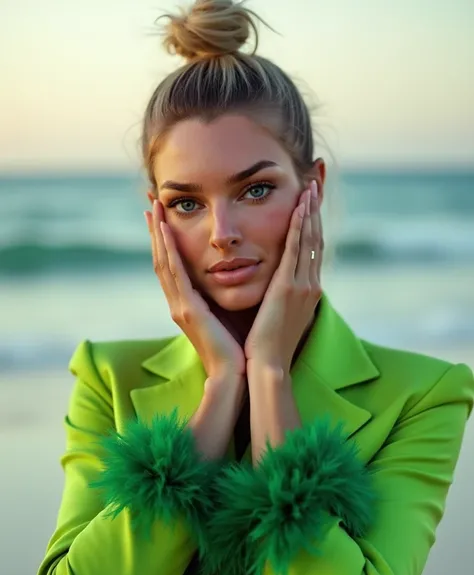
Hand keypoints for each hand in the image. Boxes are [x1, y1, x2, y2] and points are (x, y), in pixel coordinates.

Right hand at [144, 200, 245, 379]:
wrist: (234, 375)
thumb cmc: (237, 348)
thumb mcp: (227, 315)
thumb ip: (224, 296)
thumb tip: (236, 275)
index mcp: (187, 305)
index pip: (173, 265)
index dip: (166, 240)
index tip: (164, 216)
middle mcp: (178, 303)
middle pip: (162, 259)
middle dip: (156, 230)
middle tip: (151, 201)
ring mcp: (179, 306)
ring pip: (163, 262)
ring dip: (158, 233)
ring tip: (154, 207)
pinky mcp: (187, 311)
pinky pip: (175, 274)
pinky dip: (169, 250)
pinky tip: (167, 231)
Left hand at [244, 181, 322, 372]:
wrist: (268, 365)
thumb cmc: (267, 345)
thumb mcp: (278, 316)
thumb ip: (280, 296)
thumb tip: (275, 286)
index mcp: (307, 290)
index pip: (313, 249)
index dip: (313, 224)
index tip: (311, 203)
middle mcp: (311, 284)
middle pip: (317, 239)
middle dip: (316, 211)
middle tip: (315, 184)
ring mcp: (303, 285)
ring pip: (310, 239)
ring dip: (310, 211)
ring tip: (310, 186)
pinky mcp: (290, 287)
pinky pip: (297, 250)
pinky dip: (300, 227)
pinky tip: (299, 208)